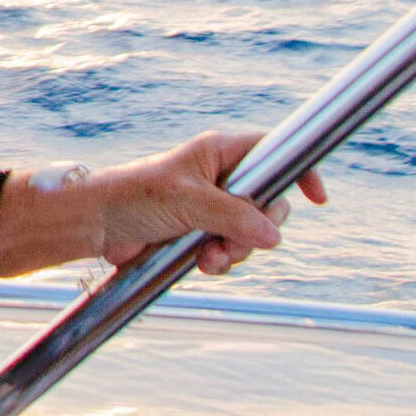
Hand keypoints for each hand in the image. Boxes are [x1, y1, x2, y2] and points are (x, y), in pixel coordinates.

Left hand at [96, 130, 328, 275]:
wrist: (98, 226)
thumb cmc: (134, 196)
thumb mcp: (188, 201)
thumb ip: (234, 215)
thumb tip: (273, 235)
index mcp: (218, 153)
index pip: (271, 152)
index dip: (297, 170)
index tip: (317, 197)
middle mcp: (220, 177)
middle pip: (269, 202)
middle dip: (259, 228)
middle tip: (236, 238)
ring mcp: (212, 207)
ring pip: (252, 232)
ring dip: (236, 249)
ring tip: (208, 255)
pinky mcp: (201, 233)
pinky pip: (231, 249)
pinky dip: (222, 259)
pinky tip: (202, 263)